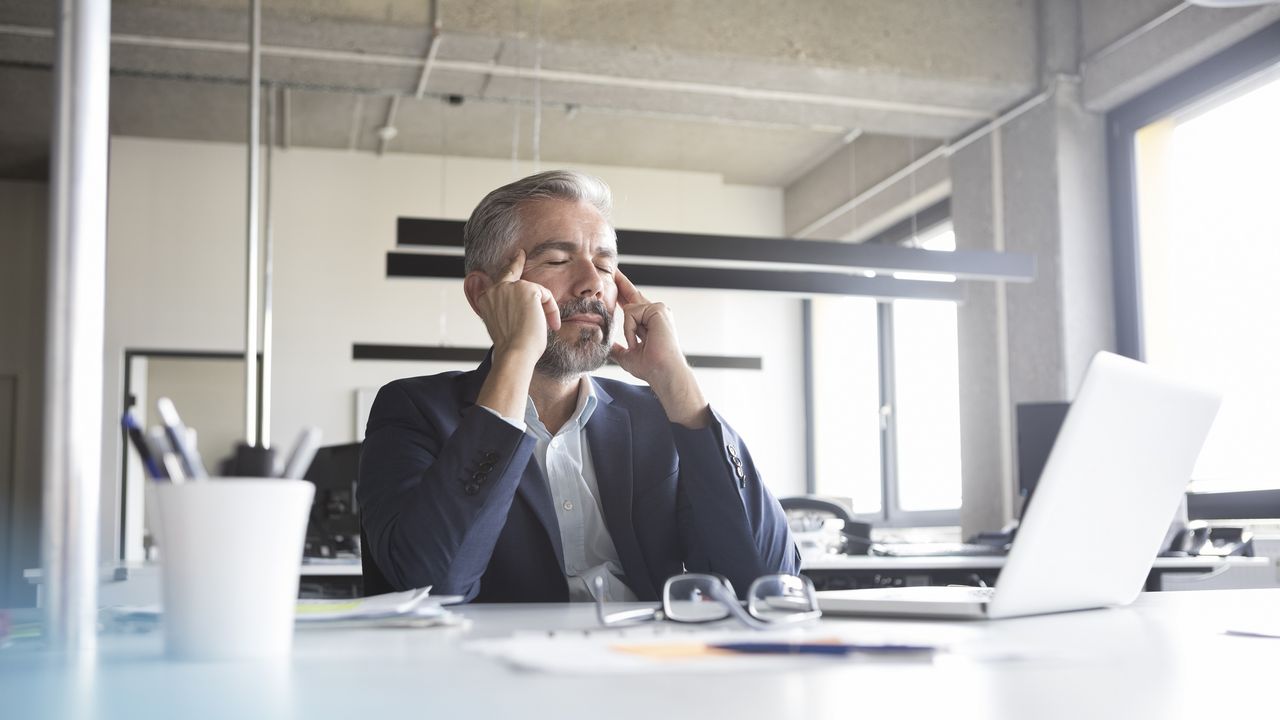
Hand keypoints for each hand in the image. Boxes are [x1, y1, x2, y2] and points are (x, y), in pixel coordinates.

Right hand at [472, 250, 560, 366]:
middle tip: (521, 254)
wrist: (515, 353)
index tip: (517, 255)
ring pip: (533, 291)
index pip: (500, 279)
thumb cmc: (511, 347)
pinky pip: (545, 296)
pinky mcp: (527, 289)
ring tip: (545, 326)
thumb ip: (507, 308)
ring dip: (543, 308)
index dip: (511, 265)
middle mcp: (495, 290)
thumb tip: (522, 303)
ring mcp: (510, 287)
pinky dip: (551, 310)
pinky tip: (550, 324)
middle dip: (520, 268)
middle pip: (515, 277)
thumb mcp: (502, 324)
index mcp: (485, 299)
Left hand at [610, 271, 709, 427]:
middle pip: (633, 294)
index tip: (614, 279)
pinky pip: (632, 313)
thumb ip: (617, 348)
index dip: (622, 292)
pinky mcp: (657, 310)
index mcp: (650, 322)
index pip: (633, 303)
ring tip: (637, 345)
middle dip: (620, 282)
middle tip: (611, 268)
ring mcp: (658, 310)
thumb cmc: (651, 368)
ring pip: (629, 309)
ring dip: (628, 330)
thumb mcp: (628, 356)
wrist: (663, 373)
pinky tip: (639, 341)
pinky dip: (631, 329)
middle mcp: (656, 313)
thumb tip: (605, 346)